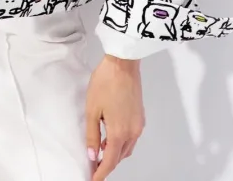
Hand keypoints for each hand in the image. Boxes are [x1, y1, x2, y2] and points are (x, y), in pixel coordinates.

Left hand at [85, 54, 145, 179]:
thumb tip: (92, 155)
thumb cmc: (105, 82)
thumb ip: (91, 135)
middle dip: (107, 164)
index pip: (109, 161)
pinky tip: (111, 137)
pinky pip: (132, 138)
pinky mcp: (140, 116)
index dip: (100, 173)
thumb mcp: (92, 109)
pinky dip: (121, 143)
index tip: (93, 179)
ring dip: (115, 153)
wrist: (123, 63)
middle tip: (93, 166)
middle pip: (119, 157)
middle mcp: (133, 132)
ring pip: (127, 148)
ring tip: (100, 152)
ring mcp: (139, 124)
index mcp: (119, 132)